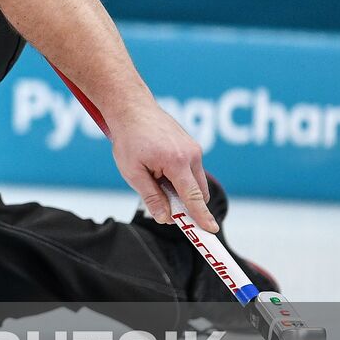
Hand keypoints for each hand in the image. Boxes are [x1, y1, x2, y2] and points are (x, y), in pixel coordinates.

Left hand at [109, 103, 218, 232]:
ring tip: (153, 175)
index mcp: (177, 162)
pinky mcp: (192, 145)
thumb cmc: (129, 139)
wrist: (132, 108)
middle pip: (199, 192)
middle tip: (165, 206)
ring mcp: (194, 148)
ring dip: (181, 188)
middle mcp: (191, 154)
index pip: (194, 197)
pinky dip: (180, 176)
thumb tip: (166, 218)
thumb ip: (151, 196)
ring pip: (195, 181)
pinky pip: (191, 169)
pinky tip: (158, 166)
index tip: (210, 231)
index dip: (201, 216)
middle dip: (186, 204)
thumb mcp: (132, 172)